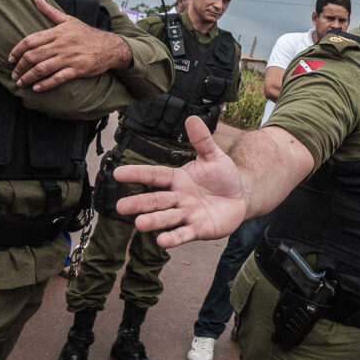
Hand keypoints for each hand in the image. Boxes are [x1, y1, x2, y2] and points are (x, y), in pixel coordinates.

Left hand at [8, 0, 131, 90]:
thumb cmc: (87, 34)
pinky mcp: (77, 70)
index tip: (11, 59)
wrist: (110, 46)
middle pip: (33, 56)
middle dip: (20, 67)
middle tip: (14, 75)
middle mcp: (61, 45)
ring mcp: (69, 58)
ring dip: (28, 77)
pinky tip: (37, 88)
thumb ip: (50, 11)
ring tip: (21, 83)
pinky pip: (57, 78)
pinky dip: (45, 84)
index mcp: (57, 32)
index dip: (17, 51)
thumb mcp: (69, 20)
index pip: (30, 41)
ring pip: (42, 69)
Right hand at [114, 117, 247, 247]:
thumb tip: (192, 118)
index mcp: (178, 179)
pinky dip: (173, 238)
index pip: (155, 175)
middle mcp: (178, 198)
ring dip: (153, 221)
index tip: (118, 173)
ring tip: (139, 224)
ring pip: (167, 218)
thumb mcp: (214, 156)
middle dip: (139, 203)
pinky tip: (161, 241)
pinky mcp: (198, 229)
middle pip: (156, 200)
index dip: (138, 174)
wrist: (241, 196)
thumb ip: (202, 140)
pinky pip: (183, 234)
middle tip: (120, 207)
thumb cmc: (223, 176)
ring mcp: (187, 214)